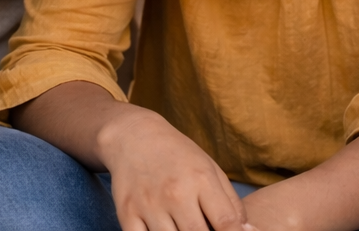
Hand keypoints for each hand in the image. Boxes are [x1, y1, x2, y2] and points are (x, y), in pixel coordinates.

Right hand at [99, 106, 250, 230]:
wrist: (134, 136)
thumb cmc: (179, 156)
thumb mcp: (211, 170)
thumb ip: (232, 204)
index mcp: (201, 180)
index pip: (226, 224)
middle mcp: (176, 193)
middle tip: (204, 229)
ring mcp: (149, 204)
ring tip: (185, 227)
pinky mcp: (127, 213)